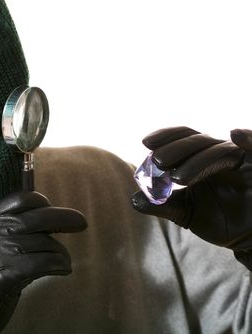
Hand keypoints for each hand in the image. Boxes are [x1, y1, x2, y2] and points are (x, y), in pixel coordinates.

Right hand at [0, 191, 86, 332]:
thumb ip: (11, 228)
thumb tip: (52, 219)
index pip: (22, 199)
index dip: (43, 203)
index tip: (55, 211)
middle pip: (39, 216)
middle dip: (65, 218)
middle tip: (81, 223)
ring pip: (45, 242)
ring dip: (61, 252)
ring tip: (64, 261)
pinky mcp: (4, 274)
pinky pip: (45, 262)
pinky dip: (59, 264)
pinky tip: (63, 269)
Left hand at [132, 126, 251, 270]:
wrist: (246, 239)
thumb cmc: (218, 219)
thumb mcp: (185, 212)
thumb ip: (161, 205)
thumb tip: (134, 200)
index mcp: (200, 160)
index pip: (181, 140)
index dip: (165, 138)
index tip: (146, 144)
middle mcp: (219, 155)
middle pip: (196, 142)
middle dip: (175, 150)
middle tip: (157, 161)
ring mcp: (239, 161)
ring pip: (218, 151)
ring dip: (197, 161)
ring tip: (176, 177)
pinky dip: (249, 140)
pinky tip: (235, 134)